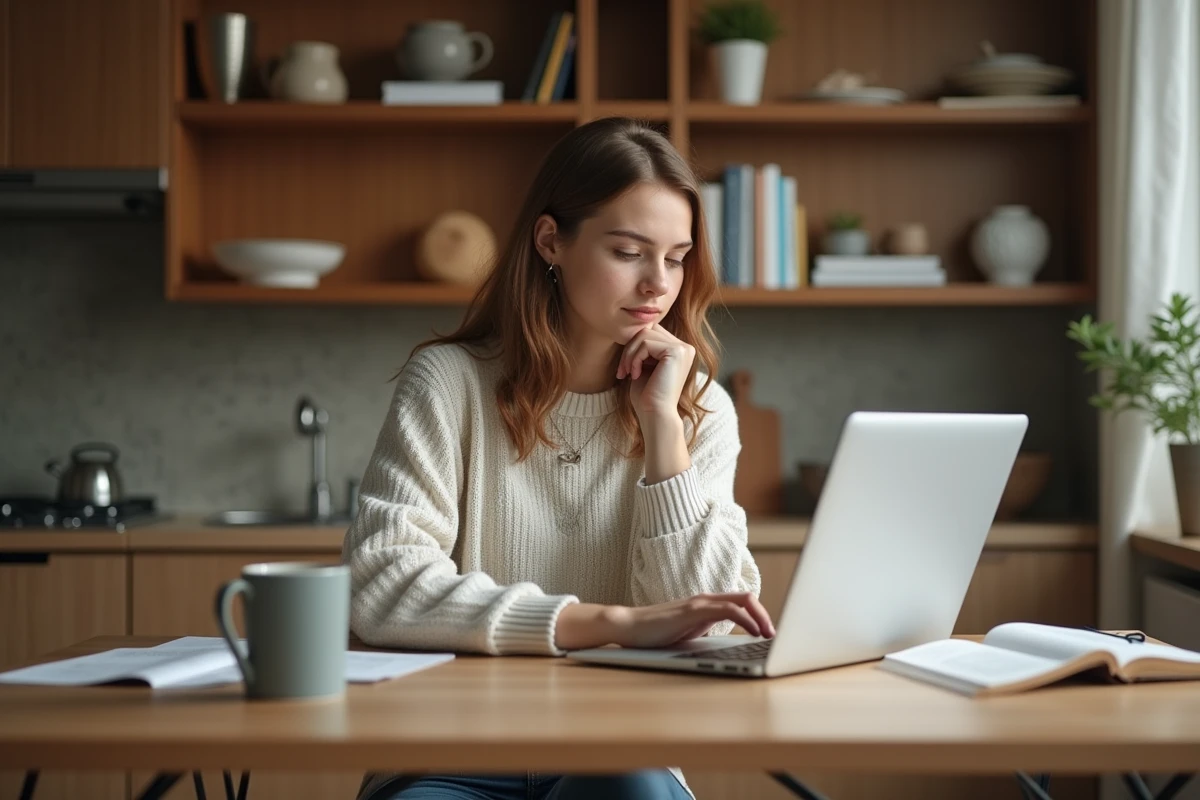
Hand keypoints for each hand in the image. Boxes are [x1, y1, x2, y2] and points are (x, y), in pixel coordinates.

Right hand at [555, 593, 774, 650]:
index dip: (760, 615)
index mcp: (706, 605)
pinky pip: (727, 610)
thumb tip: (728, 646)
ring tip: (769, 635)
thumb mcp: (688, 634)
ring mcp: (699, 603)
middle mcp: (706, 600)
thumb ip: (706, 632)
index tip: (770, 634)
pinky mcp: (693, 610)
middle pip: (747, 598)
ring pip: (741, 601)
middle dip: (766, 614)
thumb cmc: (656, 634)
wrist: (628, 627)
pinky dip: (745, 619)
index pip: (741, 602)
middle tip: (775, 635)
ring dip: (761, 617)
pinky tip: (753, 632)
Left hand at [616, 324, 695, 423]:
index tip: (624, 368)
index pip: (651, 332)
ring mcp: (683, 348)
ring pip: (645, 334)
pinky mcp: (676, 351)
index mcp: (679, 350)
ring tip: (626, 373)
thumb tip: (635, 327)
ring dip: (629, 353)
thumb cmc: (647, 396)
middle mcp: (685, 347)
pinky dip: (635, 358)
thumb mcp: (644, 366)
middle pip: (648, 329)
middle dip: (630, 348)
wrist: (655, 415)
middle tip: (622, 370)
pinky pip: (646, 343)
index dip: (633, 346)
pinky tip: (635, 375)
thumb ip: (643, 347)